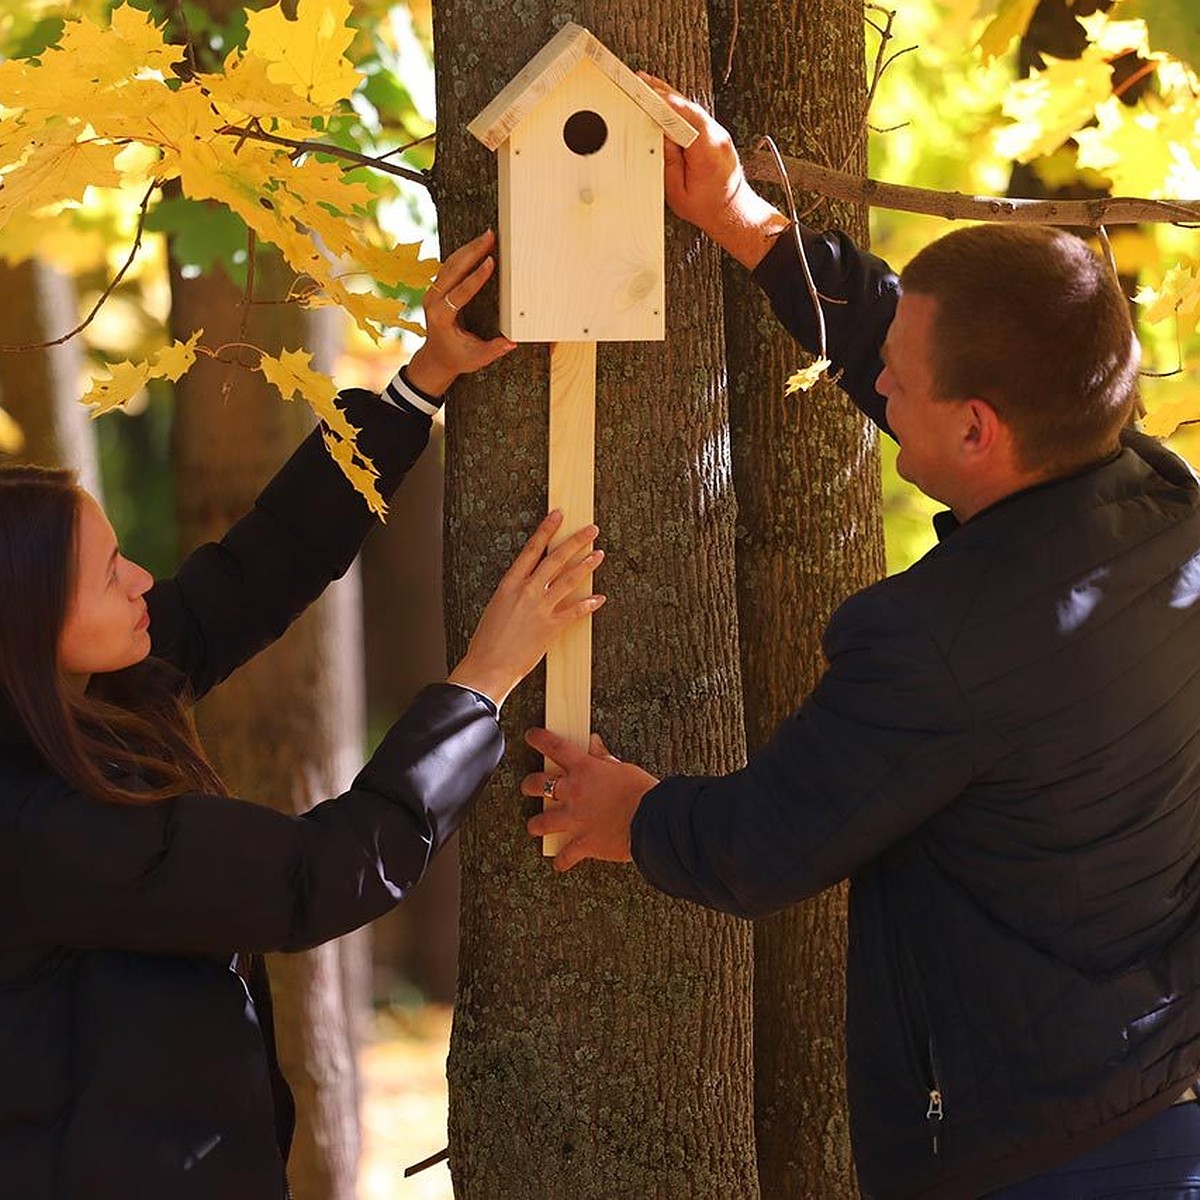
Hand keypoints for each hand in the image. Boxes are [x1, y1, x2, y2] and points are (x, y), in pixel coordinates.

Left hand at [406, 229, 516, 395]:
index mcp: (441, 317)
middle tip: (490, 237)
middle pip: (453, 269)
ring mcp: (433, 293)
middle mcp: (433, 301)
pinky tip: (477, 245)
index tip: (490, 262)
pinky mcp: (437, 288)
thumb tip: (511, 342)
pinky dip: (464, 254)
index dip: (476, 277)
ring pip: (450, 263)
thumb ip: (493, 350)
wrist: (436, 358)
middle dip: (473, 251)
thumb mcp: (477, 358)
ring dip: (469, 248)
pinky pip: (449, 266)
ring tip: (487, 236)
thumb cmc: (456, 357)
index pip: (460, 292)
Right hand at [447, 512, 604, 708]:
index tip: (558, 515)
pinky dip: (589, 604)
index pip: (532, 548)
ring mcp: (541, 608)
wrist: (489, 665)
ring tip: (599, 554)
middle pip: (556, 559)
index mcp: (510, 583)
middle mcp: (527, 591)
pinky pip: (575, 612)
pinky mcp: (552, 627)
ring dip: (586, 566)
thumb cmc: (487, 639)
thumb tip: (529, 583)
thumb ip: (515, 591)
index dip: (547, 530)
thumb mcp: (497, 606)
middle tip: (591, 529)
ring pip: (569, 580)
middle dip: (576, 541)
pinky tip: (600, 598)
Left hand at [522, 729, 658, 871]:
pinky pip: (565, 856)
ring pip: (541, 822)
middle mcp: (574, 792)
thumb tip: (594, 743)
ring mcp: (575, 819)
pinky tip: (559, 862)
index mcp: (585, 769)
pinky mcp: (583, 843)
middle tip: (528, 786)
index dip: (540, 739)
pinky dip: (561, 861)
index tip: (531, 736)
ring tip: (535, 826)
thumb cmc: (644, 793)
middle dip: (529, 785)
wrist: (653, 821)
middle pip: (538, 784)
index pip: (555, 747)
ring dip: (536, 824)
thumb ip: (603, 758)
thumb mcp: (623, 768)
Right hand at [638, 74, 789, 269]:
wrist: (733, 212)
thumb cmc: (708, 208)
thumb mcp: (677, 191)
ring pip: (691, 108)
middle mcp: (717, 137)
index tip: (646, 92)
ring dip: (670, 97)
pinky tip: (666, 101)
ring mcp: (719, 134)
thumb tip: (657, 135)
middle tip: (640, 81)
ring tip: (648, 85)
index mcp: (708, 152)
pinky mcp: (716, 135)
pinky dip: (679, 107)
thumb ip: (667, 161)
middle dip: (662, 93)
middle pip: (687, 107)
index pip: (684, 118)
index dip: (663, 103)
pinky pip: (696, 115)